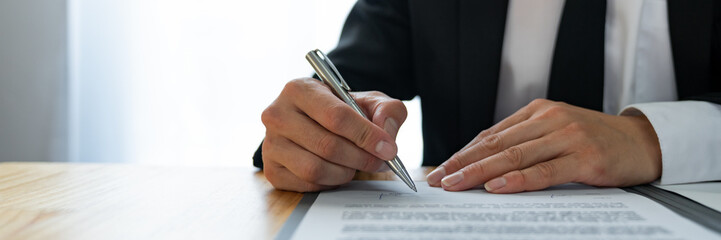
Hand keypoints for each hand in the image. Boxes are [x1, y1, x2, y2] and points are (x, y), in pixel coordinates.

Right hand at [261, 78, 406, 191]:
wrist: (316, 125)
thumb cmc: (342, 112)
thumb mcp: (369, 102)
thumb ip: (387, 111)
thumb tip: (385, 133)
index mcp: (299, 89)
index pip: (336, 116)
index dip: (366, 135)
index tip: (388, 148)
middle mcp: (277, 114)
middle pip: (327, 145)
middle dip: (360, 157)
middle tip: (378, 161)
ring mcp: (270, 143)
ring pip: (315, 168)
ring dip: (345, 172)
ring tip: (356, 165)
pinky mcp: (272, 169)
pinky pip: (307, 183)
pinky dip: (330, 182)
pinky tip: (337, 171)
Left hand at [426, 99, 661, 192]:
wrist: (644, 142)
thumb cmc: (595, 140)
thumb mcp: (557, 132)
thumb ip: (524, 142)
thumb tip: (481, 163)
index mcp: (539, 111)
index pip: (491, 135)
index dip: (462, 153)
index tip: (441, 168)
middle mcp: (550, 119)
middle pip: (496, 144)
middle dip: (462, 163)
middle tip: (438, 179)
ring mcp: (568, 136)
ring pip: (514, 156)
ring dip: (479, 172)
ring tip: (456, 185)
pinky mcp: (585, 157)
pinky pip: (544, 171)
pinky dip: (517, 180)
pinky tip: (496, 186)